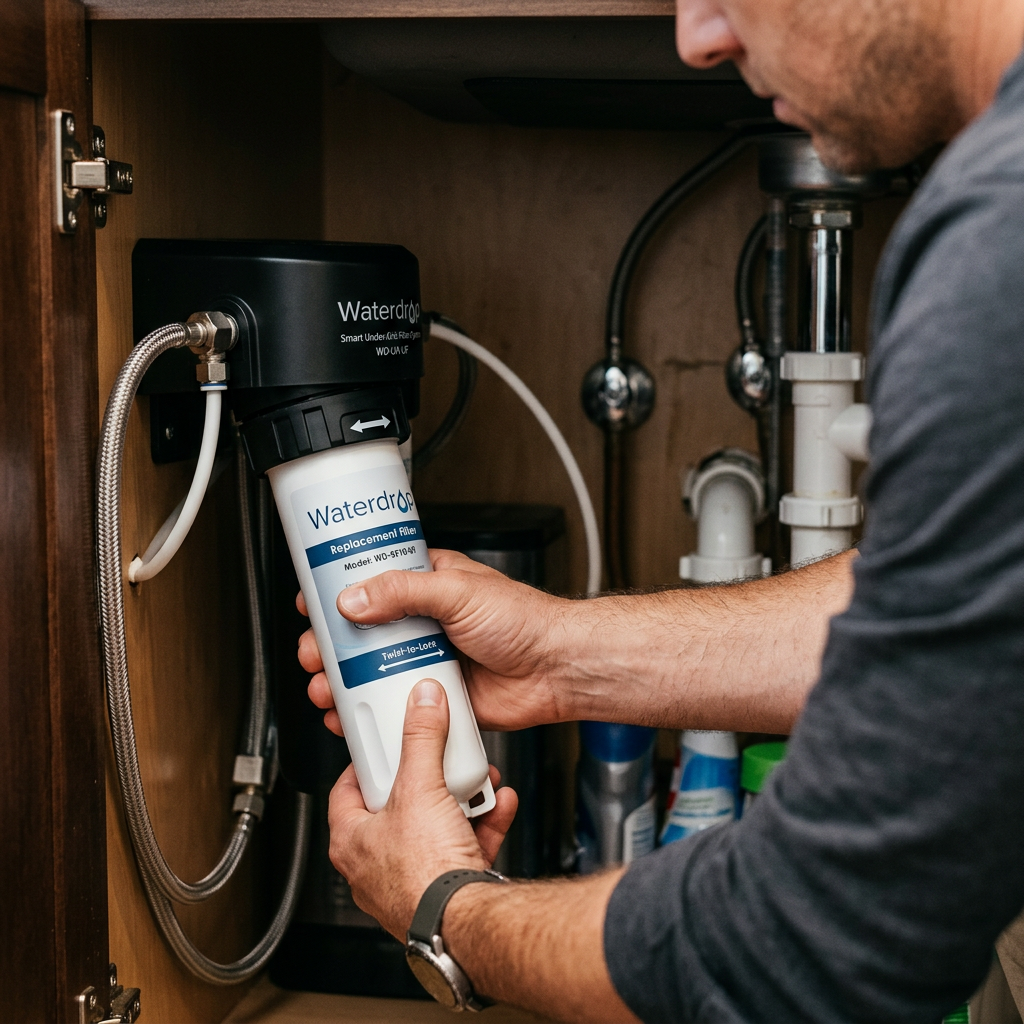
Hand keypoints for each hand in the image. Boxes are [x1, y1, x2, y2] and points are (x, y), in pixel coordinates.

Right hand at [298, 549, 577, 734]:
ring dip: (341, 681)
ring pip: (371, 671)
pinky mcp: (435, 696)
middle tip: (313, 654)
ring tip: (324, 689)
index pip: (372, 581)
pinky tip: (351, 717)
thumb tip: (354, 599)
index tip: (312, 603)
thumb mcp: (457, 591)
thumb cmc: (525, 621)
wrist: (557, 670)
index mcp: (429, 584)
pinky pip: (393, 705)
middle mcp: (424, 621)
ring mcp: (428, 659)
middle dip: (330, 645)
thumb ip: (404, 592)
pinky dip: (369, 713)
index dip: (338, 592)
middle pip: (362, 631)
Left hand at [329, 677, 517, 938]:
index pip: (347, 790)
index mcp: (352, 842)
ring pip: (436, 826)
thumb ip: (422, 738)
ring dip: (462, 800)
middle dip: (430, 779)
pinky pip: (463, 848)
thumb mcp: (420, 787)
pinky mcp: (445, 891)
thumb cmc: (423, 874)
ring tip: (477, 780)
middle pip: (400, 805)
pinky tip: (498, 805)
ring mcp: (412, 880)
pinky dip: (482, 824)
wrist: (464, 921)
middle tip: (441, 759)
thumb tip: (422, 702)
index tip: (387, 745)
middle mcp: (376, 866)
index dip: (368, 763)